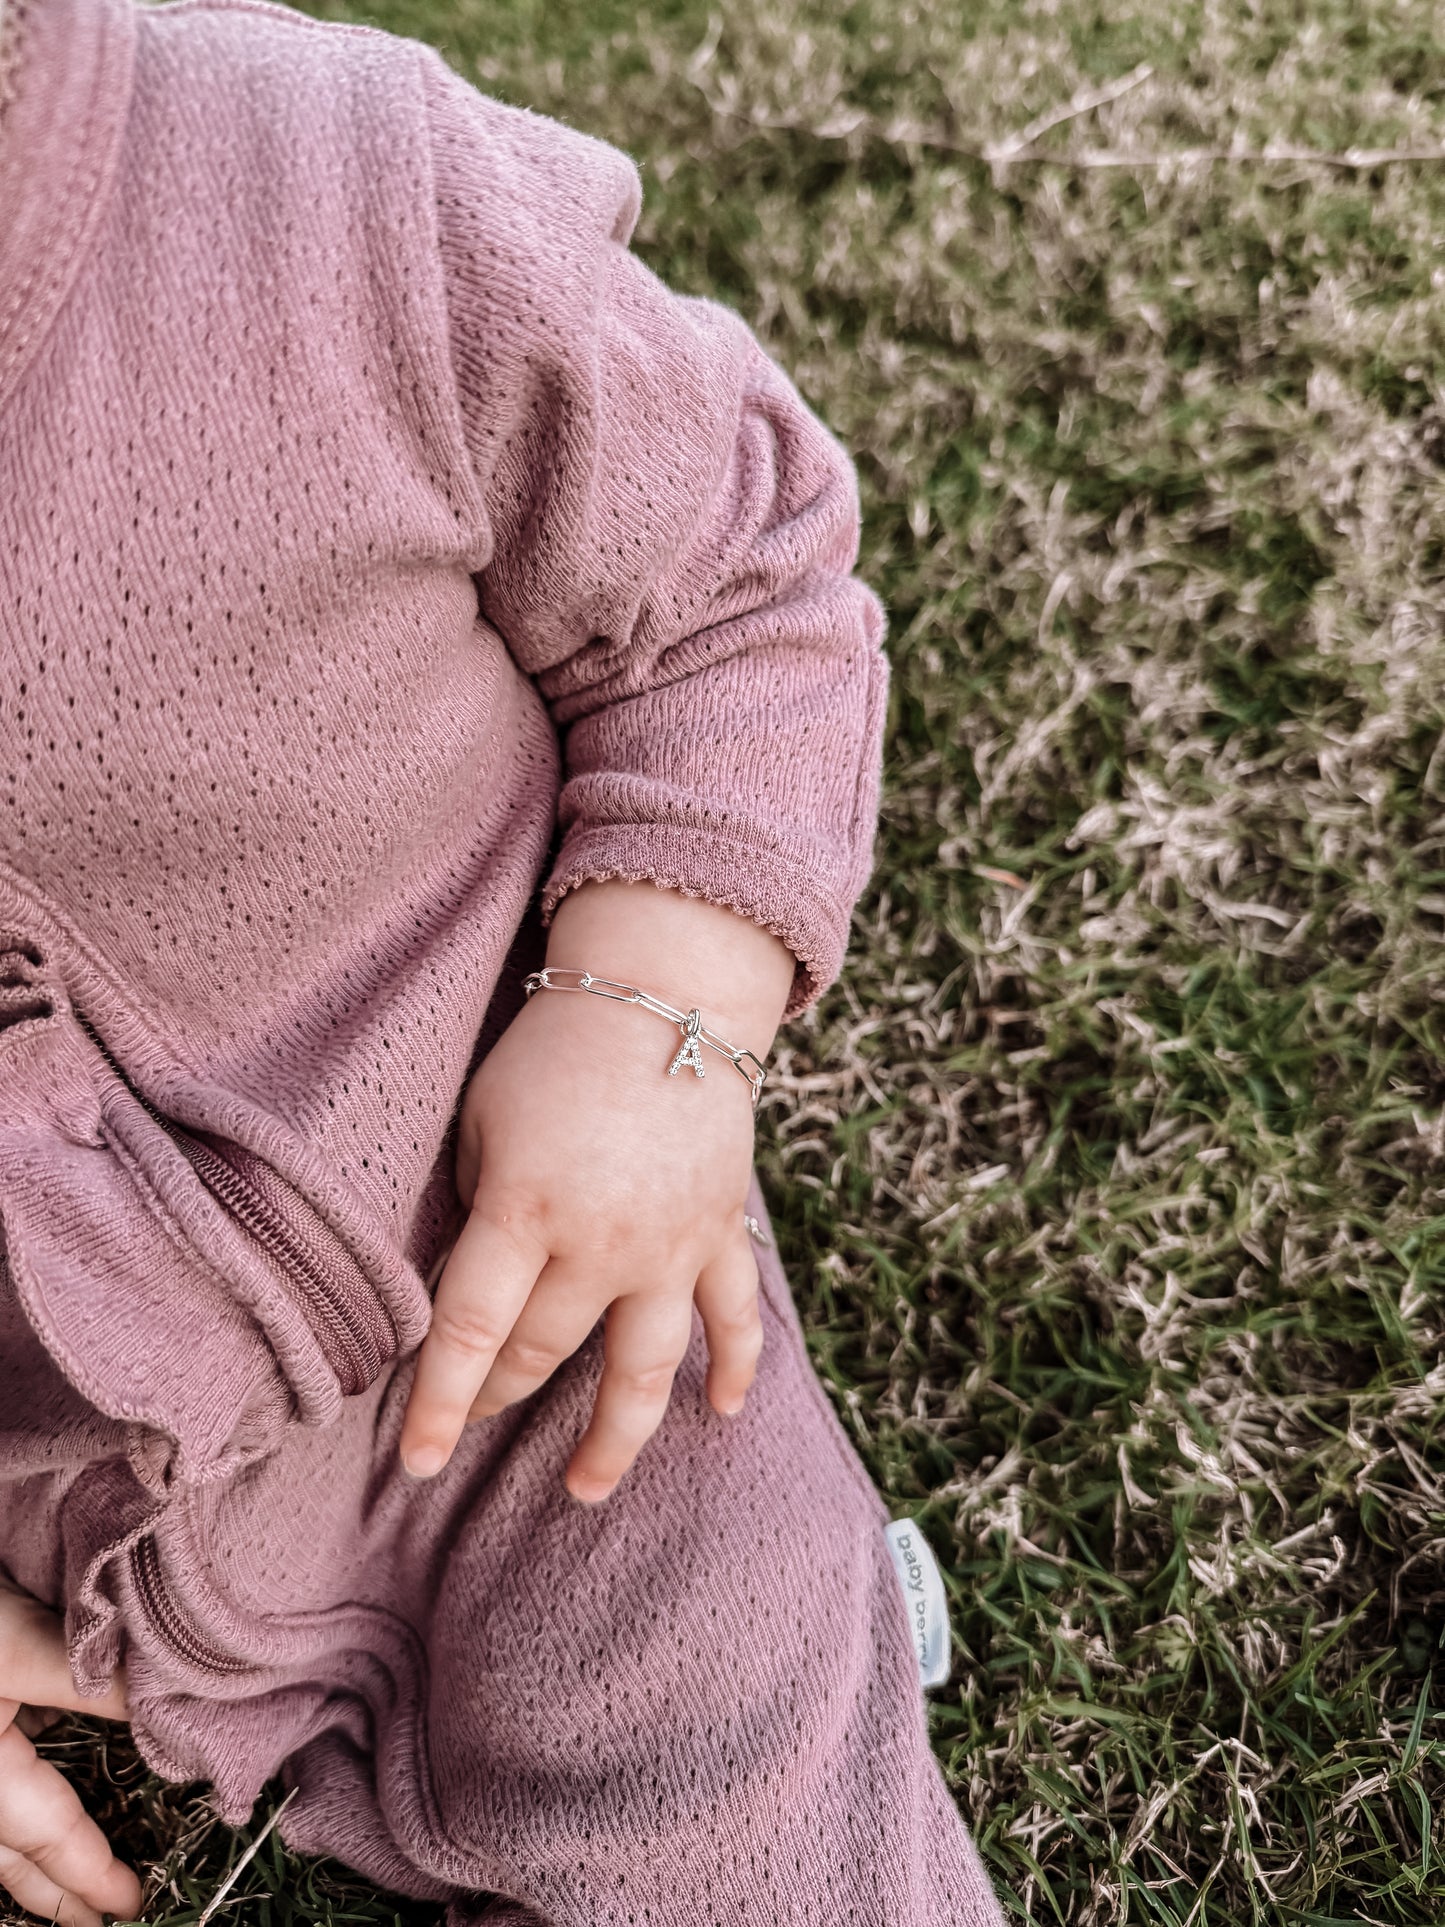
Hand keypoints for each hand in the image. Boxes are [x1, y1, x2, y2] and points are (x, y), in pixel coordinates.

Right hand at [0, 1578, 141, 1926]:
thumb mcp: (22, 1644)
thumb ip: (100, 1682)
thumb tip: (182, 1706)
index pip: (45, 1839)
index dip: (90, 1879)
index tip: (132, 1905)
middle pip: (7, 1855)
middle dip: (54, 1891)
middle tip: (102, 1916)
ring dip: (33, 1851)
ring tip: (81, 1870)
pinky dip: (18, 1801)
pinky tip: (46, 1791)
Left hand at [398, 881, 794, 1501]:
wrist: (666, 993)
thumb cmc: (552, 1051)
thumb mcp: (482, 1121)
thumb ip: (477, 1209)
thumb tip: (468, 1291)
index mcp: (525, 1207)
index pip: (469, 1331)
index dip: (438, 1405)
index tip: (416, 1464)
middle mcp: (603, 1242)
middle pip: (543, 1352)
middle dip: (498, 1394)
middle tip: (473, 1418)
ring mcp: (672, 1246)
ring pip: (645, 1370)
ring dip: (615, 1438)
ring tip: (585, 1490)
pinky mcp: (720, 1231)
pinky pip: (734, 1317)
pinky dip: (734, 1368)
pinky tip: (723, 1413)